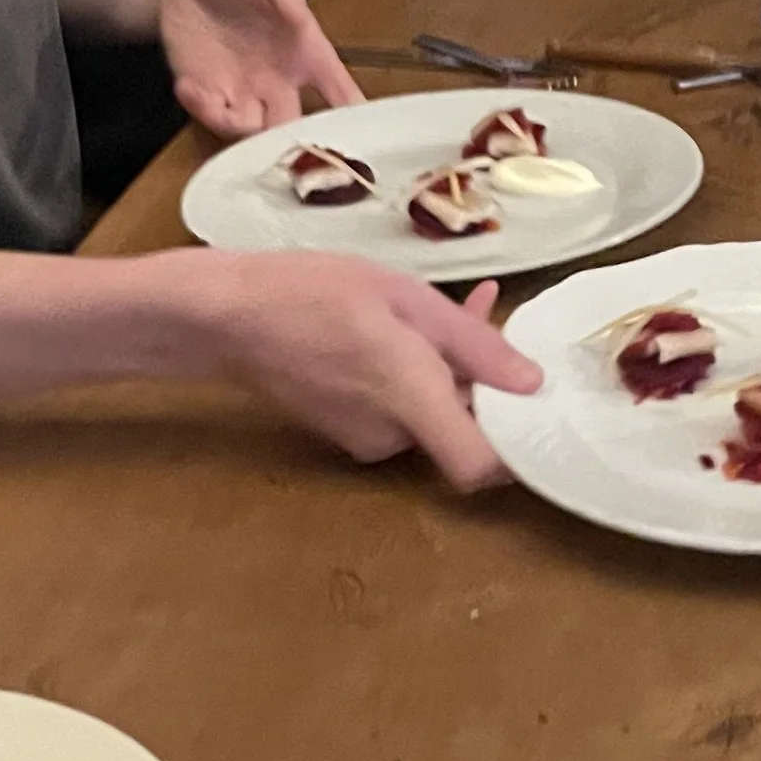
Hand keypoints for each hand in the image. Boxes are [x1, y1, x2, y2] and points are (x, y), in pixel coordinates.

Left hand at [159, 0, 360, 140]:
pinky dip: (204, 111)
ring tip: (215, 102)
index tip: (361, 139)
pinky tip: (188, 87)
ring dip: (240, 129)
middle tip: (283, 140)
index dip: (353, 120)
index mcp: (308, 53)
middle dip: (295, 142)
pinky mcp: (210, 97)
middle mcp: (281, 82)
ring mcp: (246, 94)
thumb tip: (300, 16)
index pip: (341, 93)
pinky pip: (214, 118)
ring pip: (255, 134)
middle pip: (299, 128)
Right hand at [192, 255, 540, 491]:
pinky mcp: (344, 431)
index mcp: (411, 401)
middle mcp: (392, 436)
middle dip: (484, 379)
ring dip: (447, 368)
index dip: (516, 452)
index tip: (535, 411)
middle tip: (490, 318)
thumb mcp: (405, 296)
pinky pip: (399, 408)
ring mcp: (364, 439)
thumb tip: (531, 383)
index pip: (478, 467)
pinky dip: (412, 374)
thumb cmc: (313, 293)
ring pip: (431, 411)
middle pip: (461, 428)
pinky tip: (401, 327)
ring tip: (444, 305)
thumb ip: (472, 343)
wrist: (226, 315)